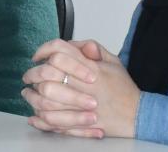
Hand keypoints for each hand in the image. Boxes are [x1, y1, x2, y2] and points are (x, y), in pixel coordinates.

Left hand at [22, 39, 139, 138]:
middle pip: (49, 74)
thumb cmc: (124, 88)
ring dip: (33, 96)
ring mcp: (83, 106)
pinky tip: (35, 115)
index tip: (37, 56)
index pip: (60, 52)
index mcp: (92, 68)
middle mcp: (86, 86)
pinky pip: (55, 122)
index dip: (44, 50)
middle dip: (33, 73)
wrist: (139, 115)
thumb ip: (92, 49)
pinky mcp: (82, 124)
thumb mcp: (113, 61)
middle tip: (27, 76)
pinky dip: (41, 119)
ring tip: (28, 94)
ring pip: (47, 99)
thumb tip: (72, 44)